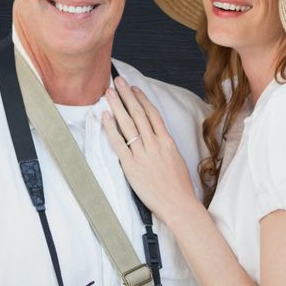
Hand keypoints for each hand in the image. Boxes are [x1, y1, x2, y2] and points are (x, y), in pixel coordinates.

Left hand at [102, 77, 197, 217]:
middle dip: (127, 95)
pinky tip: (105, 116)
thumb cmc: (179, 187)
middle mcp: (155, 144)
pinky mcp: (131, 166)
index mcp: (167, 142)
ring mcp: (142, 154)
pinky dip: (111, 128)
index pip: (153, 114)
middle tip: (118, 81)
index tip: (134, 88)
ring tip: (108, 93)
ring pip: (128, 124)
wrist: (178, 204)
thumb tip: (157, 137)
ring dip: (117, 106)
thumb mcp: (177, 160)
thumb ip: (166, 146)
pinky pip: (119, 143)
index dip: (142, 99)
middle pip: (139, 114)